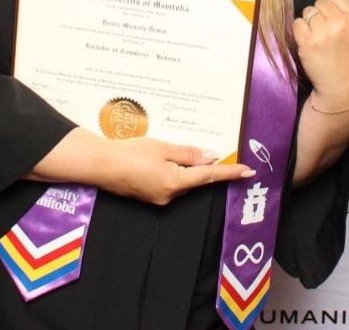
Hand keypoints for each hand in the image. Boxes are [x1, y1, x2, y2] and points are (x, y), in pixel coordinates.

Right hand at [97, 138, 254, 205]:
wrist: (100, 165)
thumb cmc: (130, 153)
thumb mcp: (162, 148)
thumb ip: (189, 154)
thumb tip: (212, 158)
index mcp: (175, 183)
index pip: (209, 177)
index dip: (230, 173)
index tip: (248, 172)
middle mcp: (170, 196)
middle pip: (195, 179)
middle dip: (201, 166)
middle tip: (205, 151)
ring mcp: (159, 199)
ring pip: (181, 181)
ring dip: (184, 168)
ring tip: (167, 152)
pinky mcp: (150, 197)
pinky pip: (169, 184)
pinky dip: (172, 173)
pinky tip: (160, 161)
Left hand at [292, 0, 348, 108]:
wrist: (342, 87)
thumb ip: (345, 15)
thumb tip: (325, 0)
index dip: (331, 5)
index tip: (330, 16)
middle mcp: (340, 22)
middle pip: (320, 3)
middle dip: (319, 14)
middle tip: (323, 31)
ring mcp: (323, 32)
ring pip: (307, 12)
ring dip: (309, 22)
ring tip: (317, 38)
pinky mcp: (308, 42)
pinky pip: (297, 24)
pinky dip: (300, 31)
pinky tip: (308, 42)